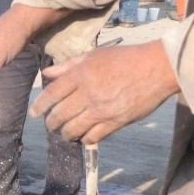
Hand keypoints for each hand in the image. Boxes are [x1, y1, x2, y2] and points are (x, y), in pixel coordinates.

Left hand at [31, 41, 179, 142]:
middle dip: (51, 123)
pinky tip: (84, 137)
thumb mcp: (94, 55)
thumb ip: (68, 66)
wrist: (158, 68)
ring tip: (65, 133)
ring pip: (73, 129)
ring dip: (66, 134)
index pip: (52, 94)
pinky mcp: (116, 121)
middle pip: (59, 115)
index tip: (35, 113)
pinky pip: (94, 137)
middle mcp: (88, 93)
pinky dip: (85, 139)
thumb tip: (47, 73)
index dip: (40, 106)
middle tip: (51, 125)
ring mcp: (102, 109)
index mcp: (81, 75)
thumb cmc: (126, 58)